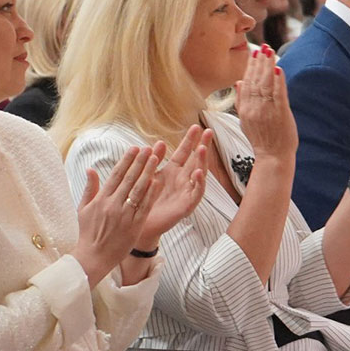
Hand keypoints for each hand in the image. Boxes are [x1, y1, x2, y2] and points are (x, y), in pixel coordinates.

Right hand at [74, 145, 160, 282]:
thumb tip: (90, 169)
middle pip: (129, 179)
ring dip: (148, 173)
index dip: (126, 161)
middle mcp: (113, 205)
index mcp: (101, 200)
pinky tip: (158, 182)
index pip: (116, 175)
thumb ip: (89, 188)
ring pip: (138, 190)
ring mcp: (124, 215)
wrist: (94, 257)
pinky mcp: (134, 226)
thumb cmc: (88, 233)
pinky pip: (145, 207)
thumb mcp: (83, 209)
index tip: (134, 148)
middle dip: (140, 162)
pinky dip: (151, 194)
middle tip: (149, 148)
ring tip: (156, 159)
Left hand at [135, 129, 210, 248]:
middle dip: (202, 146)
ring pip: (198, 174)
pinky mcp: (187, 205)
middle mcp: (183, 180)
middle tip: (208, 132)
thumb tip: (159, 142)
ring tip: (202, 149)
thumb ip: (155, 160)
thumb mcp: (150, 175)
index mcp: (173, 171)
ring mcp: (187, 192)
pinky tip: (198, 174)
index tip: (196, 126)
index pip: (185, 152)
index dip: (190, 140)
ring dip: (202, 162)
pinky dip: (198, 183)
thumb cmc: (145, 200)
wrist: (141, 224)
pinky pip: (196, 193)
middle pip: (195, 159)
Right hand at [234, 46, 297, 164]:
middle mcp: (254, 107)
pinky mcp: (280, 113)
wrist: (272, 157)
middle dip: (260, 62)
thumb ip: (241, 100)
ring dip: (268, 66)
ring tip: (270, 52)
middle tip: (263, 47)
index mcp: (244, 108)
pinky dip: (278, 80)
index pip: (247, 83)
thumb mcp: (245, 120)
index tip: (254, 53)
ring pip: (266, 83)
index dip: (250, 67)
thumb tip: (238, 82)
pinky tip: (278, 69)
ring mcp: (267, 110)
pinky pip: (278, 94)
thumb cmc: (261, 140)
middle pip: (255, 80)